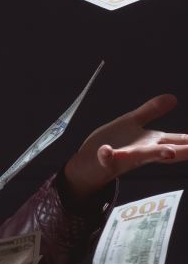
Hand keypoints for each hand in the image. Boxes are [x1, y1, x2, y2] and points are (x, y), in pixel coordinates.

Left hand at [63, 94, 187, 200]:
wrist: (86, 165)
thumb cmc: (111, 143)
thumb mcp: (132, 122)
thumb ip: (152, 111)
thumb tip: (173, 98)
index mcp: (152, 142)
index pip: (181, 141)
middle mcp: (143, 152)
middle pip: (170, 150)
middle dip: (187, 149)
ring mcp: (125, 158)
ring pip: (143, 157)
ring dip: (157, 154)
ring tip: (169, 152)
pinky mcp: (106, 162)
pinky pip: (108, 159)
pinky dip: (108, 155)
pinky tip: (107, 150)